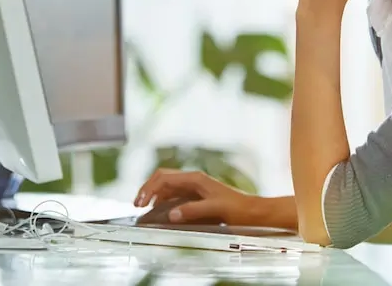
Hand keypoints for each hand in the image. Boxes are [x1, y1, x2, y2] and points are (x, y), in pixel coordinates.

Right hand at [134, 169, 258, 225]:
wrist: (254, 212)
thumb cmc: (238, 209)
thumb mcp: (215, 209)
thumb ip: (193, 210)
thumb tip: (171, 214)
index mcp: (195, 178)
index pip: (163, 178)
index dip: (148, 189)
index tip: (140, 203)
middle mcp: (193, 180)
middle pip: (162, 178)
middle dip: (148, 189)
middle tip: (138, 205)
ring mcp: (195, 187)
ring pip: (168, 186)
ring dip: (155, 195)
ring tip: (146, 209)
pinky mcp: (197, 195)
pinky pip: (175, 194)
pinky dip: (164, 200)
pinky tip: (162, 211)